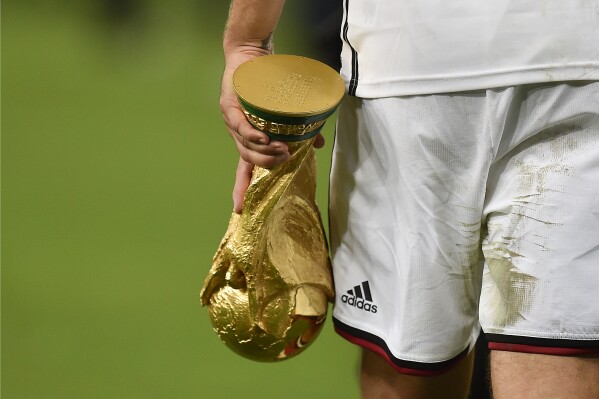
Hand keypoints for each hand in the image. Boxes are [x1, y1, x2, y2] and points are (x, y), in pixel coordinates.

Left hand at [221, 48, 326, 212]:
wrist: (253, 55)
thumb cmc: (268, 85)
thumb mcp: (287, 112)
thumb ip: (300, 131)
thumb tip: (319, 145)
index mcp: (249, 140)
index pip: (243, 170)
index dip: (241, 189)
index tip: (240, 209)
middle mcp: (238, 134)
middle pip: (247, 160)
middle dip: (265, 165)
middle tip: (284, 162)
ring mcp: (232, 120)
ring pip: (244, 145)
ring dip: (263, 151)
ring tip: (281, 151)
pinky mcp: (230, 104)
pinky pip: (239, 124)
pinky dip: (251, 134)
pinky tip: (263, 139)